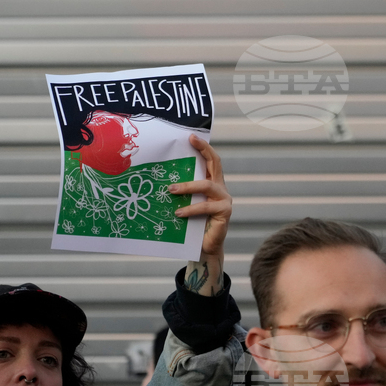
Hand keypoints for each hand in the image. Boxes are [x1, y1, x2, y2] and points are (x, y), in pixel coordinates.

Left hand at [172, 134, 231, 295]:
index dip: (203, 147)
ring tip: (171, 190)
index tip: (191, 136)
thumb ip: (182, 192)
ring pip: (206, 186)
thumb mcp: (186, 204)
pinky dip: (190, 209)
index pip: (211, 160)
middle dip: (203, 150)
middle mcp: (221, 188)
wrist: (204, 249)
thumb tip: (160, 179)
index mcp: (212, 183)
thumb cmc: (192, 226)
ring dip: (187, 186)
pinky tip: (178, 213)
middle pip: (215, 164)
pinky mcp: (224, 213)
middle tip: (188, 143)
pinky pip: (205, 207)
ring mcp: (224, 200)